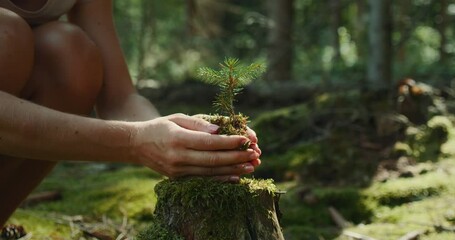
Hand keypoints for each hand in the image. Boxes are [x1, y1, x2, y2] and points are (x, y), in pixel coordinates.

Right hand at [129, 114, 259, 180]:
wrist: (136, 145)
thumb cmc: (160, 127)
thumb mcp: (177, 118)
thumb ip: (198, 124)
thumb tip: (220, 130)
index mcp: (177, 139)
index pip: (209, 142)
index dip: (229, 141)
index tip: (245, 139)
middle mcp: (178, 157)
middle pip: (213, 159)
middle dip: (236, 157)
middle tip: (254, 154)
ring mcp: (177, 171)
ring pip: (210, 172)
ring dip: (233, 170)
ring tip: (251, 166)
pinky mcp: (178, 179)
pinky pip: (203, 179)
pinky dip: (221, 179)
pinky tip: (236, 177)